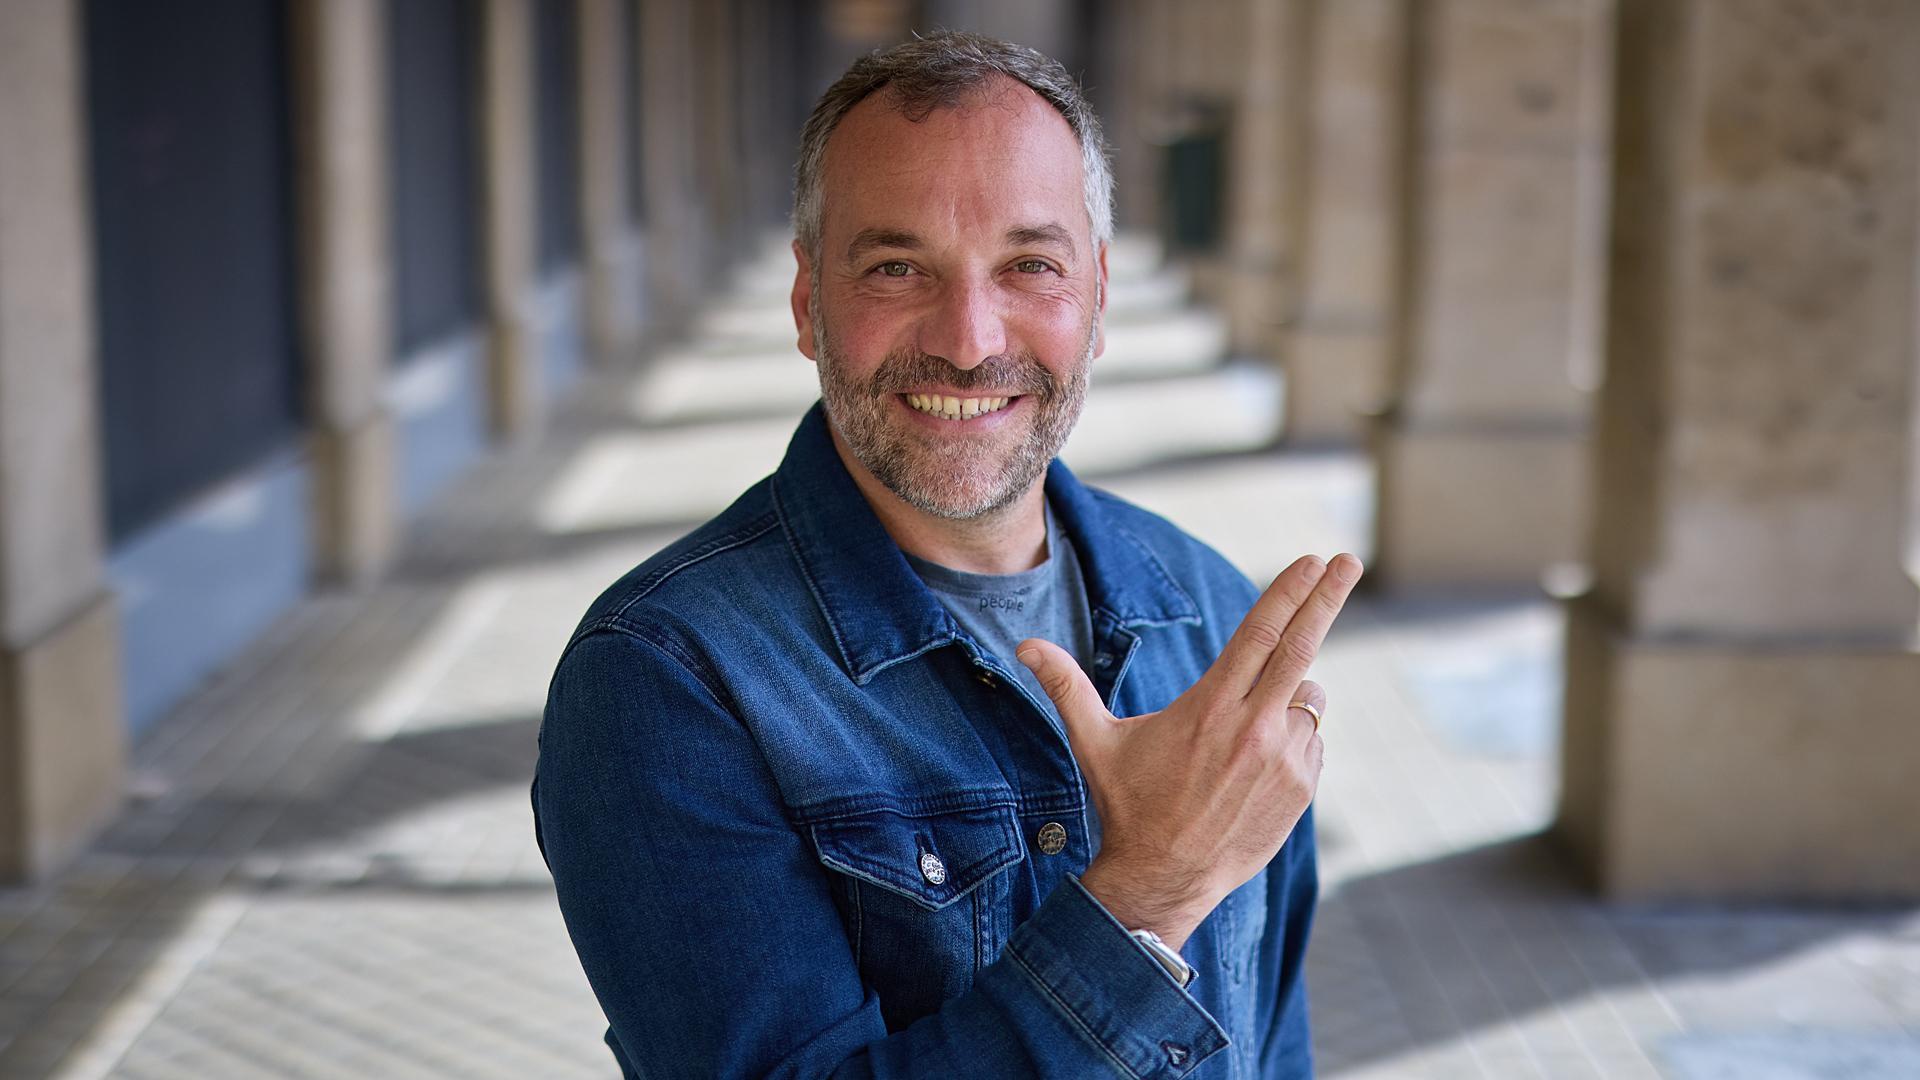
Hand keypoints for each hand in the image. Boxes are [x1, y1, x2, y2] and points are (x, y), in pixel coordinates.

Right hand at [1017, 552, 1360, 950]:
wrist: (1164, 880)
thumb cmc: (1128, 806)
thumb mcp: (1094, 743)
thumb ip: (1066, 687)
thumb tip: (1025, 645)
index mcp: (1208, 708)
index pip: (1258, 634)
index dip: (1288, 592)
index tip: (1312, 560)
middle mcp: (1252, 729)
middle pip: (1301, 648)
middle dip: (1327, 598)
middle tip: (1347, 561)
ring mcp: (1282, 760)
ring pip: (1308, 700)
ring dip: (1291, 695)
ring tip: (1247, 731)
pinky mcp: (1301, 790)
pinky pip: (1312, 743)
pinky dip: (1295, 738)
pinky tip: (1257, 765)